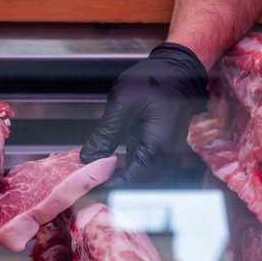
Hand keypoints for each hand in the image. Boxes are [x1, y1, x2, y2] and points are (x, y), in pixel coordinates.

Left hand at [80, 43, 207, 189]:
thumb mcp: (124, 103)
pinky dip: (128, 173)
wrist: (176, 72)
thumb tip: (88, 159)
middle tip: (85, 185)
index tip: (86, 188)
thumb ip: (106, 133)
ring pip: (143, 182)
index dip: (108, 187)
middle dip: (112, 188)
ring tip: (94, 177)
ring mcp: (168, 157)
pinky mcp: (164, 153)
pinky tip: (109, 168)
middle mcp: (167, 157)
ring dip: (120, 182)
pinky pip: (146, 171)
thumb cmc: (154, 81)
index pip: (131, 182)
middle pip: (138, 187)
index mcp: (157, 147)